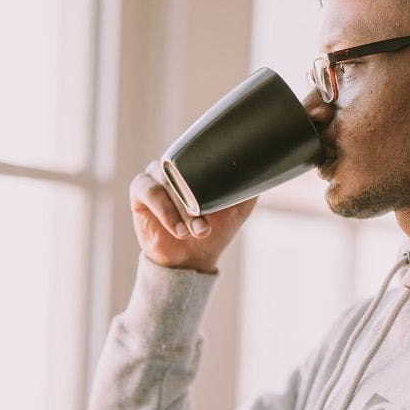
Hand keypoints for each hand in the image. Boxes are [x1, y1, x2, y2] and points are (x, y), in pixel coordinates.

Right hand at [130, 161, 256, 272]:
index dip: (211, 167)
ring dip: (183, 211)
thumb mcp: (239, 207)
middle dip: (197, 199)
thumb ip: (249, 186)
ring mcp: (157, 175)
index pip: (202, 151)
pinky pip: (150, 192)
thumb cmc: (217, 229)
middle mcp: (177, 165)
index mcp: (199, 164)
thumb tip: (268, 166)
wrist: (192, 259)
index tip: (220, 196)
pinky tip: (178, 230)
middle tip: (207, 225)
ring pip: (169, 183)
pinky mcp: (140, 190)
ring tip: (196, 232)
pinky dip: (165, 211)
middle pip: (186, 171)